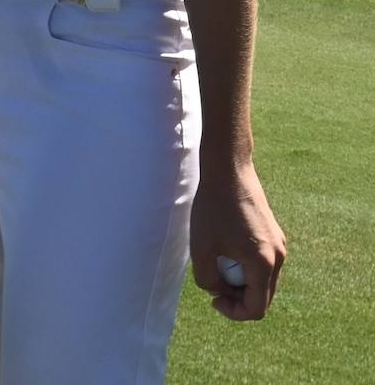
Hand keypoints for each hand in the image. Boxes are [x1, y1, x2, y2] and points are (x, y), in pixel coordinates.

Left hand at [190, 162, 285, 319]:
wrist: (228, 168)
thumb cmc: (213, 206)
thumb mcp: (201, 248)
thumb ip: (208, 280)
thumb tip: (219, 290)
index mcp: (263, 263)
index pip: (256, 309)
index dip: (234, 312)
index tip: (214, 299)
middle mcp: (279, 256)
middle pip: (263, 296)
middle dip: (238, 298)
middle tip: (214, 284)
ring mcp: (280, 243)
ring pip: (264, 280)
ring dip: (243, 281)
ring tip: (218, 264)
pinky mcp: (274, 232)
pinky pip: (265, 262)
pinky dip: (248, 266)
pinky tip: (227, 249)